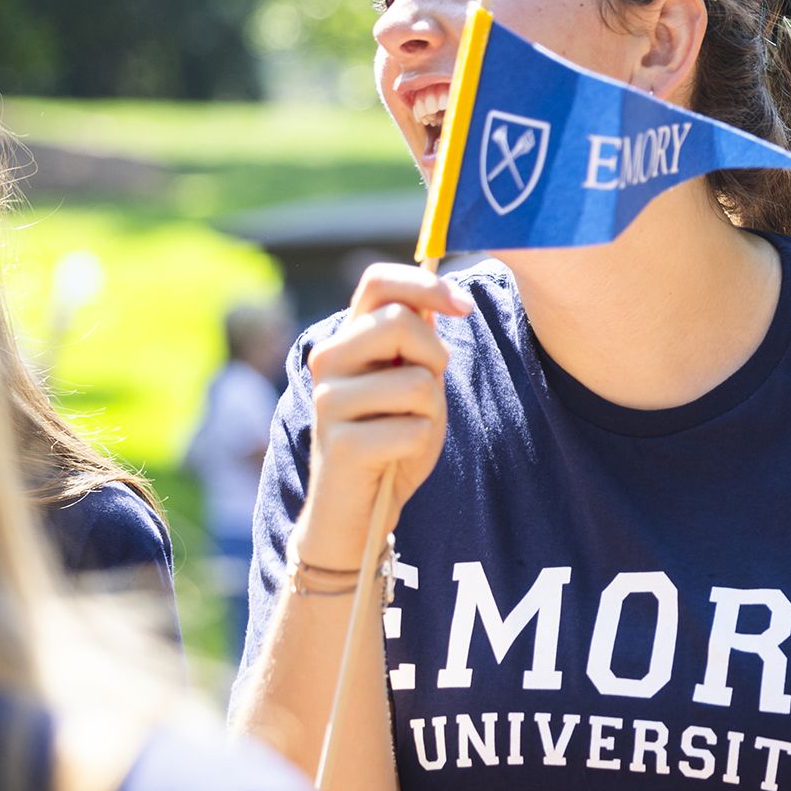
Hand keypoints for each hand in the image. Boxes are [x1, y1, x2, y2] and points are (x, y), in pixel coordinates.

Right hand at [293, 264, 470, 568]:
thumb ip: (419, 342)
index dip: (427, 285)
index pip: (378, 282)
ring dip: (431, 410)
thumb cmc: (394, 437)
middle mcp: (328, 361)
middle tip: (425, 392)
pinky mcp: (339, 443)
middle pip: (401, 323)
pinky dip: (421, 443)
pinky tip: (395, 456)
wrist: (359, 507)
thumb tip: (445, 295)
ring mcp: (328, 402)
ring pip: (416, 382)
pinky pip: (414, 429)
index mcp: (348, 339)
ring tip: (405, 428)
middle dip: (435, 358)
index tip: (463, 307)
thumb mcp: (414, 381)